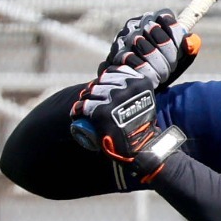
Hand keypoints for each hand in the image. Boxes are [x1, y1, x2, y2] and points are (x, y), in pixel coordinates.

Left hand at [72, 66, 183, 182]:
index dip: (106, 80)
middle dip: (95, 90)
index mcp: (140, 82)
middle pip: (101, 81)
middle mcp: (128, 87)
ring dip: (87, 99)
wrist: (140, 148)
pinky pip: (85, 107)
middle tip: (93, 101)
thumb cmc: (140, 125)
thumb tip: (111, 77)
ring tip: (86, 108)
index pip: (114, 72)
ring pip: (92, 92)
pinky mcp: (103, 112)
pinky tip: (78, 113)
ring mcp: (115, 99)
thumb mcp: (142, 100)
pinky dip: (79, 110)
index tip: (105, 90)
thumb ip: (132, 87)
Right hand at [99, 10, 197, 90]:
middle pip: (156, 32)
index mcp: (153, 19)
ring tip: (161, 76)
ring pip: (147, 48)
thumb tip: (191, 41)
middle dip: (168, 55)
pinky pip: (135, 62)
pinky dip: (147, 73)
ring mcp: (124, 37)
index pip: (166, 18)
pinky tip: (151, 80)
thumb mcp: (178, 58)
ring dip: (158, 67)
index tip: (178, 52)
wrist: (133, 86)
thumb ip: (188, 48)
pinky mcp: (117, 53)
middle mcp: (136, 23)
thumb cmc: (159, 67)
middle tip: (170, 69)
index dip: (175, 36)